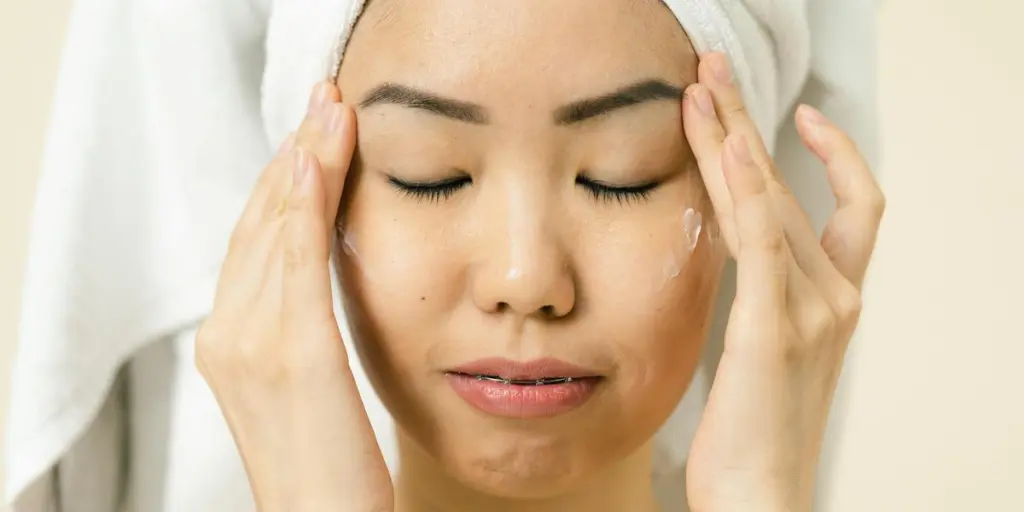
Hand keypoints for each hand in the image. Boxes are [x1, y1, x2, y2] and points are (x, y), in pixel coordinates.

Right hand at [195, 82, 392, 511]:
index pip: (254, 241)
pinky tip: (316, 161)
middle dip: (293, 156)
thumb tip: (320, 273)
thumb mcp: (306, 385)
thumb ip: (300, 326)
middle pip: (259, 223)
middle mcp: (229, 335)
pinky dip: (303, 206)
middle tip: (325, 103)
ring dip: (305, 162)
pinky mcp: (295, 355)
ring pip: (276, 230)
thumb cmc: (327, 465)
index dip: (283, 181)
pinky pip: (296, 262)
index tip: (312, 134)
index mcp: (230, 341)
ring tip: (331, 113)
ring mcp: (254, 343)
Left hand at [681, 53, 885, 510]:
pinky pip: (760, 239)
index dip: (835, 156)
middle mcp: (836, 297)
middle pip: (797, 187)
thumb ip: (761, 298)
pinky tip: (722, 146)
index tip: (796, 115)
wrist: (761, 496)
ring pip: (772, 201)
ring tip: (700, 89)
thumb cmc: (752, 433)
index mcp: (836, 302)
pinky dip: (743, 187)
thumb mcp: (764, 351)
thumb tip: (730, 255)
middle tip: (715, 71)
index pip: (856, 209)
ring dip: (734, 138)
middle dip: (752, 124)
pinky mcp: (773, 327)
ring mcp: (812, 310)